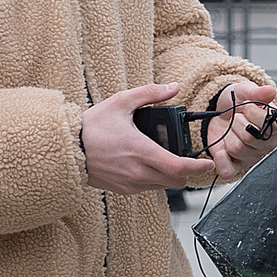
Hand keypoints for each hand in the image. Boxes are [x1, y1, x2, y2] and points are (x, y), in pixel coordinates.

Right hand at [81, 81, 211, 195]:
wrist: (68, 148)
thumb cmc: (92, 126)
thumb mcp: (122, 102)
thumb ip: (150, 94)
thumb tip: (173, 87)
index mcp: (142, 151)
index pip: (179, 167)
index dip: (198, 168)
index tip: (208, 164)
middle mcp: (138, 172)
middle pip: (176, 180)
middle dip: (186, 170)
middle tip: (188, 158)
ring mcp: (131, 184)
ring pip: (163, 186)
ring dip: (170, 175)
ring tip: (167, 159)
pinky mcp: (123, 190)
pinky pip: (148, 188)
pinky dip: (155, 179)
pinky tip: (147, 164)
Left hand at [203, 83, 276, 183]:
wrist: (219, 112)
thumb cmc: (236, 103)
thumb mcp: (244, 91)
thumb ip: (256, 92)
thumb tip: (270, 91)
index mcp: (275, 125)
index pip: (271, 124)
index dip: (254, 113)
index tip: (248, 106)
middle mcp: (267, 144)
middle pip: (250, 137)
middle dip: (237, 122)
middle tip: (237, 118)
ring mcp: (252, 157)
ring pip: (236, 149)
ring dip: (228, 135)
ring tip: (231, 129)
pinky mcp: (235, 166)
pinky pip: (227, 170)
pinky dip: (221, 159)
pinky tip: (222, 149)